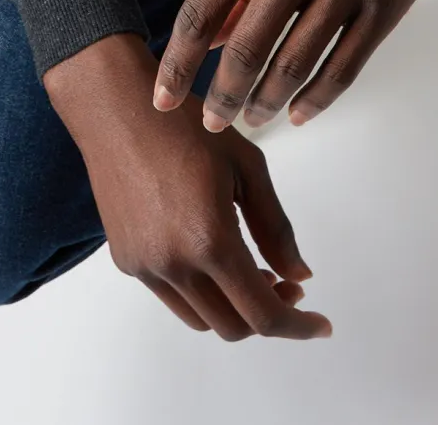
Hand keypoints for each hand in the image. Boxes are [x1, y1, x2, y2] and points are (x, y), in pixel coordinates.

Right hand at [43, 33, 332, 340]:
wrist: (116, 110)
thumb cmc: (185, 126)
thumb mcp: (247, 165)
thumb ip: (276, 227)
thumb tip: (299, 274)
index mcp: (210, 240)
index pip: (262, 314)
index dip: (298, 327)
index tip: (320, 324)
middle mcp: (174, 264)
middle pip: (233, 327)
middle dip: (268, 314)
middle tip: (287, 282)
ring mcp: (145, 266)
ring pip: (202, 319)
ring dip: (233, 307)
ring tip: (249, 267)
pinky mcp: (126, 261)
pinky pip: (173, 295)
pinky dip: (201, 291)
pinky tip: (209, 252)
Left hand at [152, 0, 437, 132]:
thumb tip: (213, 39)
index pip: (202, 10)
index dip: (178, 63)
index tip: (162, 99)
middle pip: (246, 48)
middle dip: (222, 96)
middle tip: (211, 124)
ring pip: (293, 64)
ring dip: (267, 102)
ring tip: (254, 120)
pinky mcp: (386, 2)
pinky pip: (344, 66)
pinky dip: (317, 98)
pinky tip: (300, 111)